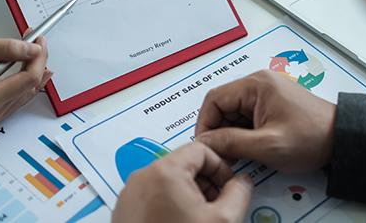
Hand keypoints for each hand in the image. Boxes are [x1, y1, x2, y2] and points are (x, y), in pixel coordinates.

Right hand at [0, 36, 50, 126]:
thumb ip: (6, 48)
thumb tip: (32, 49)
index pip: (28, 80)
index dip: (39, 58)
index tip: (39, 41)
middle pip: (31, 86)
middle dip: (37, 61)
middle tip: (36, 42)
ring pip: (28, 92)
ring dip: (33, 69)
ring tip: (30, 49)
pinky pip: (20, 96)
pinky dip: (25, 79)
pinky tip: (27, 65)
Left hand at [113, 142, 252, 222]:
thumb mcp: (223, 221)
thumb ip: (239, 192)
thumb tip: (242, 181)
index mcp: (165, 172)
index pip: (200, 150)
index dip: (221, 167)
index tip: (229, 187)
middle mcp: (142, 178)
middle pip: (183, 164)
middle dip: (206, 182)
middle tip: (218, 207)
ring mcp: (129, 196)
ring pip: (167, 181)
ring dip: (189, 195)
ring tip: (200, 220)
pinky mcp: (123, 213)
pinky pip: (152, 197)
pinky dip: (170, 205)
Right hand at [196, 70, 335, 172]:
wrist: (342, 139)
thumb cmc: (312, 137)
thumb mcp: (267, 145)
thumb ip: (232, 143)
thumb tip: (205, 141)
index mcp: (256, 85)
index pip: (214, 99)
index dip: (205, 124)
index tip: (206, 145)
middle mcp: (259, 83)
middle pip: (222, 105)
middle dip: (219, 130)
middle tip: (223, 154)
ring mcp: (266, 93)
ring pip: (234, 112)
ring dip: (232, 133)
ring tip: (240, 153)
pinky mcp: (272, 103)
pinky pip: (247, 116)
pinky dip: (244, 132)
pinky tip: (251, 148)